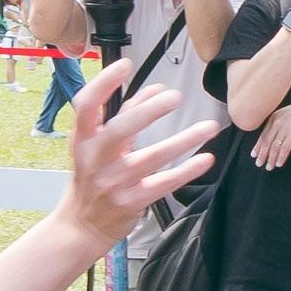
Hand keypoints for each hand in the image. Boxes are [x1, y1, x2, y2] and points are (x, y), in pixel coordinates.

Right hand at [47, 58, 220, 247]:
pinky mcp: (132, 201)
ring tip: (209, 127)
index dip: (103, 83)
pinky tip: (205, 159)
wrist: (81, 225)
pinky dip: (187, 171)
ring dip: (184, 140)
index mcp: (83, 139)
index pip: (86, 106)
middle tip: (175, 97)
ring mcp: (114, 182)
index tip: (125, 66)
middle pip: (120, 129)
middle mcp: (95, 159)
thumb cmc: (92, 177)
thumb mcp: (97, 145)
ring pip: (152, 157)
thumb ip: (124, 115)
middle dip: (149, 111)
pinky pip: (164, 183)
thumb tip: (156, 89)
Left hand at [255, 98, 290, 170]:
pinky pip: (284, 149)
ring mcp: (284, 129)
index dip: (258, 146)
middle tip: (259, 163)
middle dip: (262, 154)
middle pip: (266, 142)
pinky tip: (279, 164)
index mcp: (274, 117)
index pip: (263, 135)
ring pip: (274, 147)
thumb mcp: (287, 114)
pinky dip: (281, 157)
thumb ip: (280, 122)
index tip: (254, 154)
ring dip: (271, 159)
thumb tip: (275, 134)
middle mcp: (277, 123)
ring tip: (269, 167)